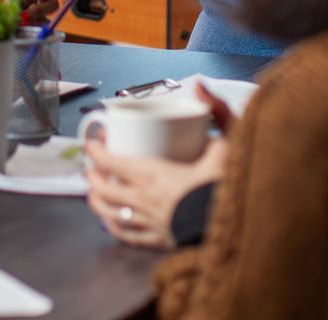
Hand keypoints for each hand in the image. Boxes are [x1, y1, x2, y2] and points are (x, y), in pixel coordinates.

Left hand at [84, 86, 236, 249]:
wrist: (235, 229)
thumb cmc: (226, 187)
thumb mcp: (226, 143)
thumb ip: (217, 111)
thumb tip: (199, 86)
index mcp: (153, 174)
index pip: (110, 162)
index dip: (97, 150)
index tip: (95, 140)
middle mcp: (143, 199)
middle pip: (104, 189)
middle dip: (92, 175)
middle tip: (93, 165)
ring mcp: (148, 223)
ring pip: (109, 214)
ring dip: (97, 202)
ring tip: (94, 193)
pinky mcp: (158, 241)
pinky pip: (127, 237)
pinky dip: (115, 228)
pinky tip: (111, 224)